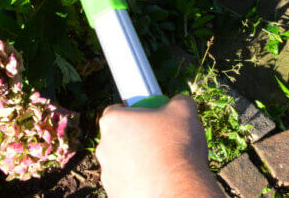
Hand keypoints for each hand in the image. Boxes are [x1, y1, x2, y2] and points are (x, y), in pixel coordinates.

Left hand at [95, 95, 225, 197]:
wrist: (178, 190)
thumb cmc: (177, 147)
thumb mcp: (184, 110)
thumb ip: (178, 101)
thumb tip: (179, 102)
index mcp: (113, 122)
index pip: (117, 110)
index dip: (135, 113)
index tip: (150, 120)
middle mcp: (104, 147)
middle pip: (118, 138)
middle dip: (136, 140)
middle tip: (159, 144)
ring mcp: (108, 173)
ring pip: (122, 163)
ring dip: (137, 163)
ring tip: (162, 166)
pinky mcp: (114, 194)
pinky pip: (127, 184)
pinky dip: (139, 183)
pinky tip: (158, 183)